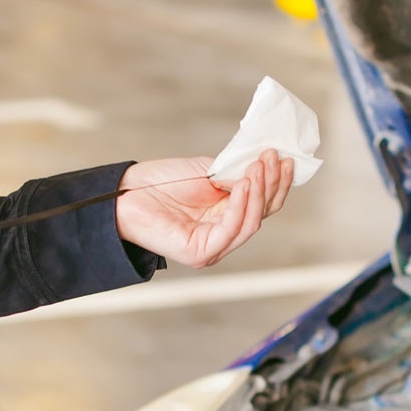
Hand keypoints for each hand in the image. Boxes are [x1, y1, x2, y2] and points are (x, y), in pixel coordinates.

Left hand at [114, 150, 292, 268]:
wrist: (127, 192)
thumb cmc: (163, 182)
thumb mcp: (209, 171)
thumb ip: (236, 173)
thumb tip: (264, 167)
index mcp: (227, 217)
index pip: (262, 204)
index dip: (276, 182)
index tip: (284, 157)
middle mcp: (223, 235)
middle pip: (262, 214)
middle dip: (270, 184)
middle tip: (272, 158)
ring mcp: (213, 247)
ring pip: (251, 223)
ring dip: (258, 192)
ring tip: (258, 167)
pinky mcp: (201, 253)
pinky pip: (231, 229)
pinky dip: (241, 205)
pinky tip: (243, 183)